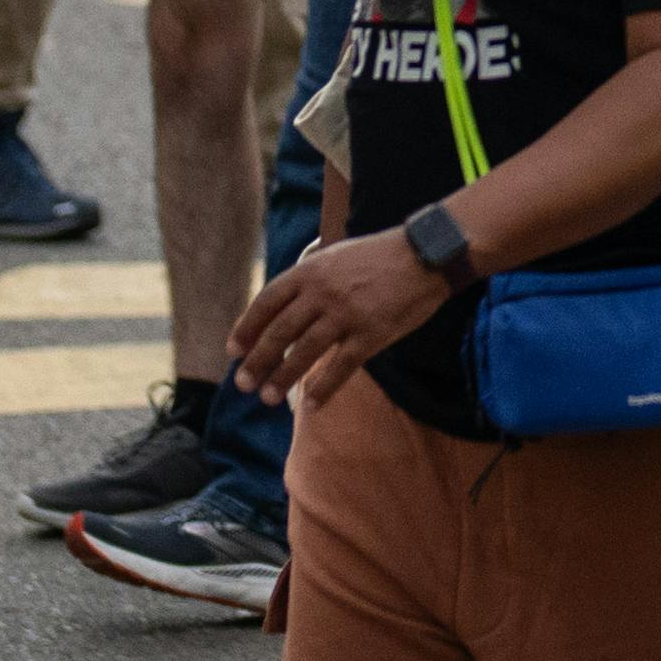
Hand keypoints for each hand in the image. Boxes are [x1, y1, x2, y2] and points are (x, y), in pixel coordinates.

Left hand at [231, 225, 453, 404]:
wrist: (426, 255)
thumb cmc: (379, 256)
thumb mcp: (335, 256)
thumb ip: (309, 278)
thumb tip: (282, 306)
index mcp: (310, 271)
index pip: (267, 302)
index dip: (246, 328)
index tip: (234, 351)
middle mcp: (323, 292)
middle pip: (279, 332)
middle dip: (258, 361)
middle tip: (243, 384)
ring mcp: (347, 314)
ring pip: (304, 353)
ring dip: (283, 378)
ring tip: (268, 397)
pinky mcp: (371, 334)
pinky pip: (341, 367)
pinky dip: (324, 388)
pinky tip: (311, 405)